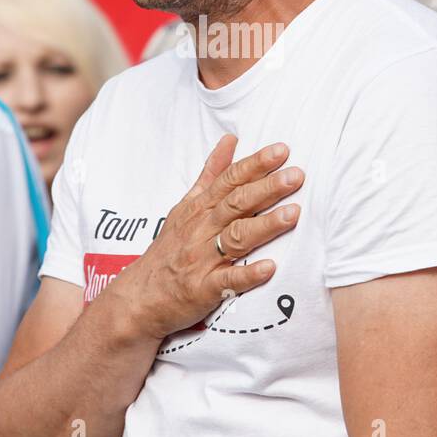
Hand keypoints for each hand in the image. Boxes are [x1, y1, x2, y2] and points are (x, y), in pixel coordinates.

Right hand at [111, 135, 302, 340]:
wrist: (140, 296)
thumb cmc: (168, 250)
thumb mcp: (185, 207)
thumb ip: (211, 174)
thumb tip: (231, 140)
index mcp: (199, 209)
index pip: (229, 180)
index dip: (255, 164)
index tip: (281, 151)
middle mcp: (201, 230)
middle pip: (236, 204)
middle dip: (267, 188)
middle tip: (296, 175)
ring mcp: (202, 259)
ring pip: (236, 238)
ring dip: (265, 225)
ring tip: (293, 214)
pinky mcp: (203, 289)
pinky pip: (228, 281)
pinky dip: (248, 274)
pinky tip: (270, 267)